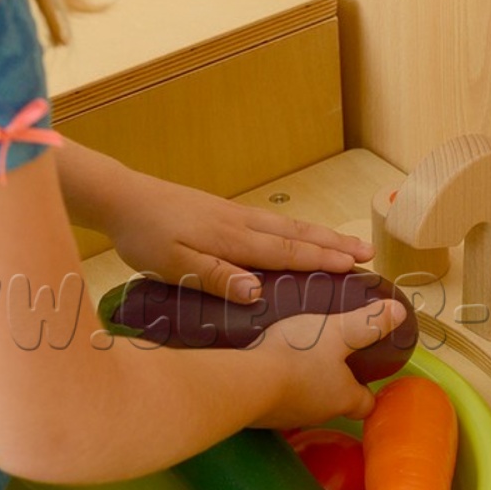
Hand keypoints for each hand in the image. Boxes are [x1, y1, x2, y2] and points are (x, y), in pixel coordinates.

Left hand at [106, 171, 373, 302]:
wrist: (123, 198)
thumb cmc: (145, 236)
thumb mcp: (173, 265)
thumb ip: (214, 277)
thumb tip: (256, 291)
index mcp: (232, 240)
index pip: (286, 252)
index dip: (321, 261)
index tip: (354, 267)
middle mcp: (241, 224)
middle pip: (296, 235)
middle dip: (333, 244)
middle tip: (368, 253)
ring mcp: (234, 215)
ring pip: (287, 226)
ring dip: (319, 236)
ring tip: (346, 244)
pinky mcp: (224, 213)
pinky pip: (272, 223)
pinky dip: (295, 231)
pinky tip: (299, 237)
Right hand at [248, 299, 406, 428]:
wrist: (243, 382)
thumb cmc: (297, 356)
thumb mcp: (337, 331)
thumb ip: (366, 323)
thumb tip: (400, 313)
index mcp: (343, 397)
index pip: (366, 404)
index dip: (368, 390)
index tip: (365, 374)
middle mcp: (319, 413)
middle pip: (335, 401)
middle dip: (334, 382)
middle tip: (328, 356)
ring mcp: (288, 416)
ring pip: (304, 400)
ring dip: (302, 382)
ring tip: (295, 355)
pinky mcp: (262, 415)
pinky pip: (275, 400)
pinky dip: (275, 385)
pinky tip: (266, 365)